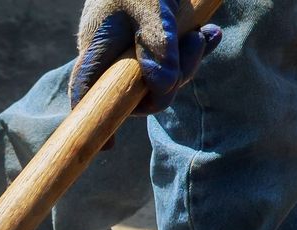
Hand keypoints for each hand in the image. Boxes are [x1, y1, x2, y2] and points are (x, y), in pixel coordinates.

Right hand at [71, 0, 220, 111]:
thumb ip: (156, 43)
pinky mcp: (156, 49)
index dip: (92, 118)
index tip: (108, 148)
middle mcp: (112, 59)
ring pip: (161, 81)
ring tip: (205, 33)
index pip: (86, 89)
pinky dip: (195, 52)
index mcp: (97, 48)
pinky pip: (175, 64)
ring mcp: (134, 56)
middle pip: (136, 92)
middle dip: (172, 79)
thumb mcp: (151, 5)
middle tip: (195, 44)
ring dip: (189, 61)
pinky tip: (210, 34)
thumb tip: (162, 86)